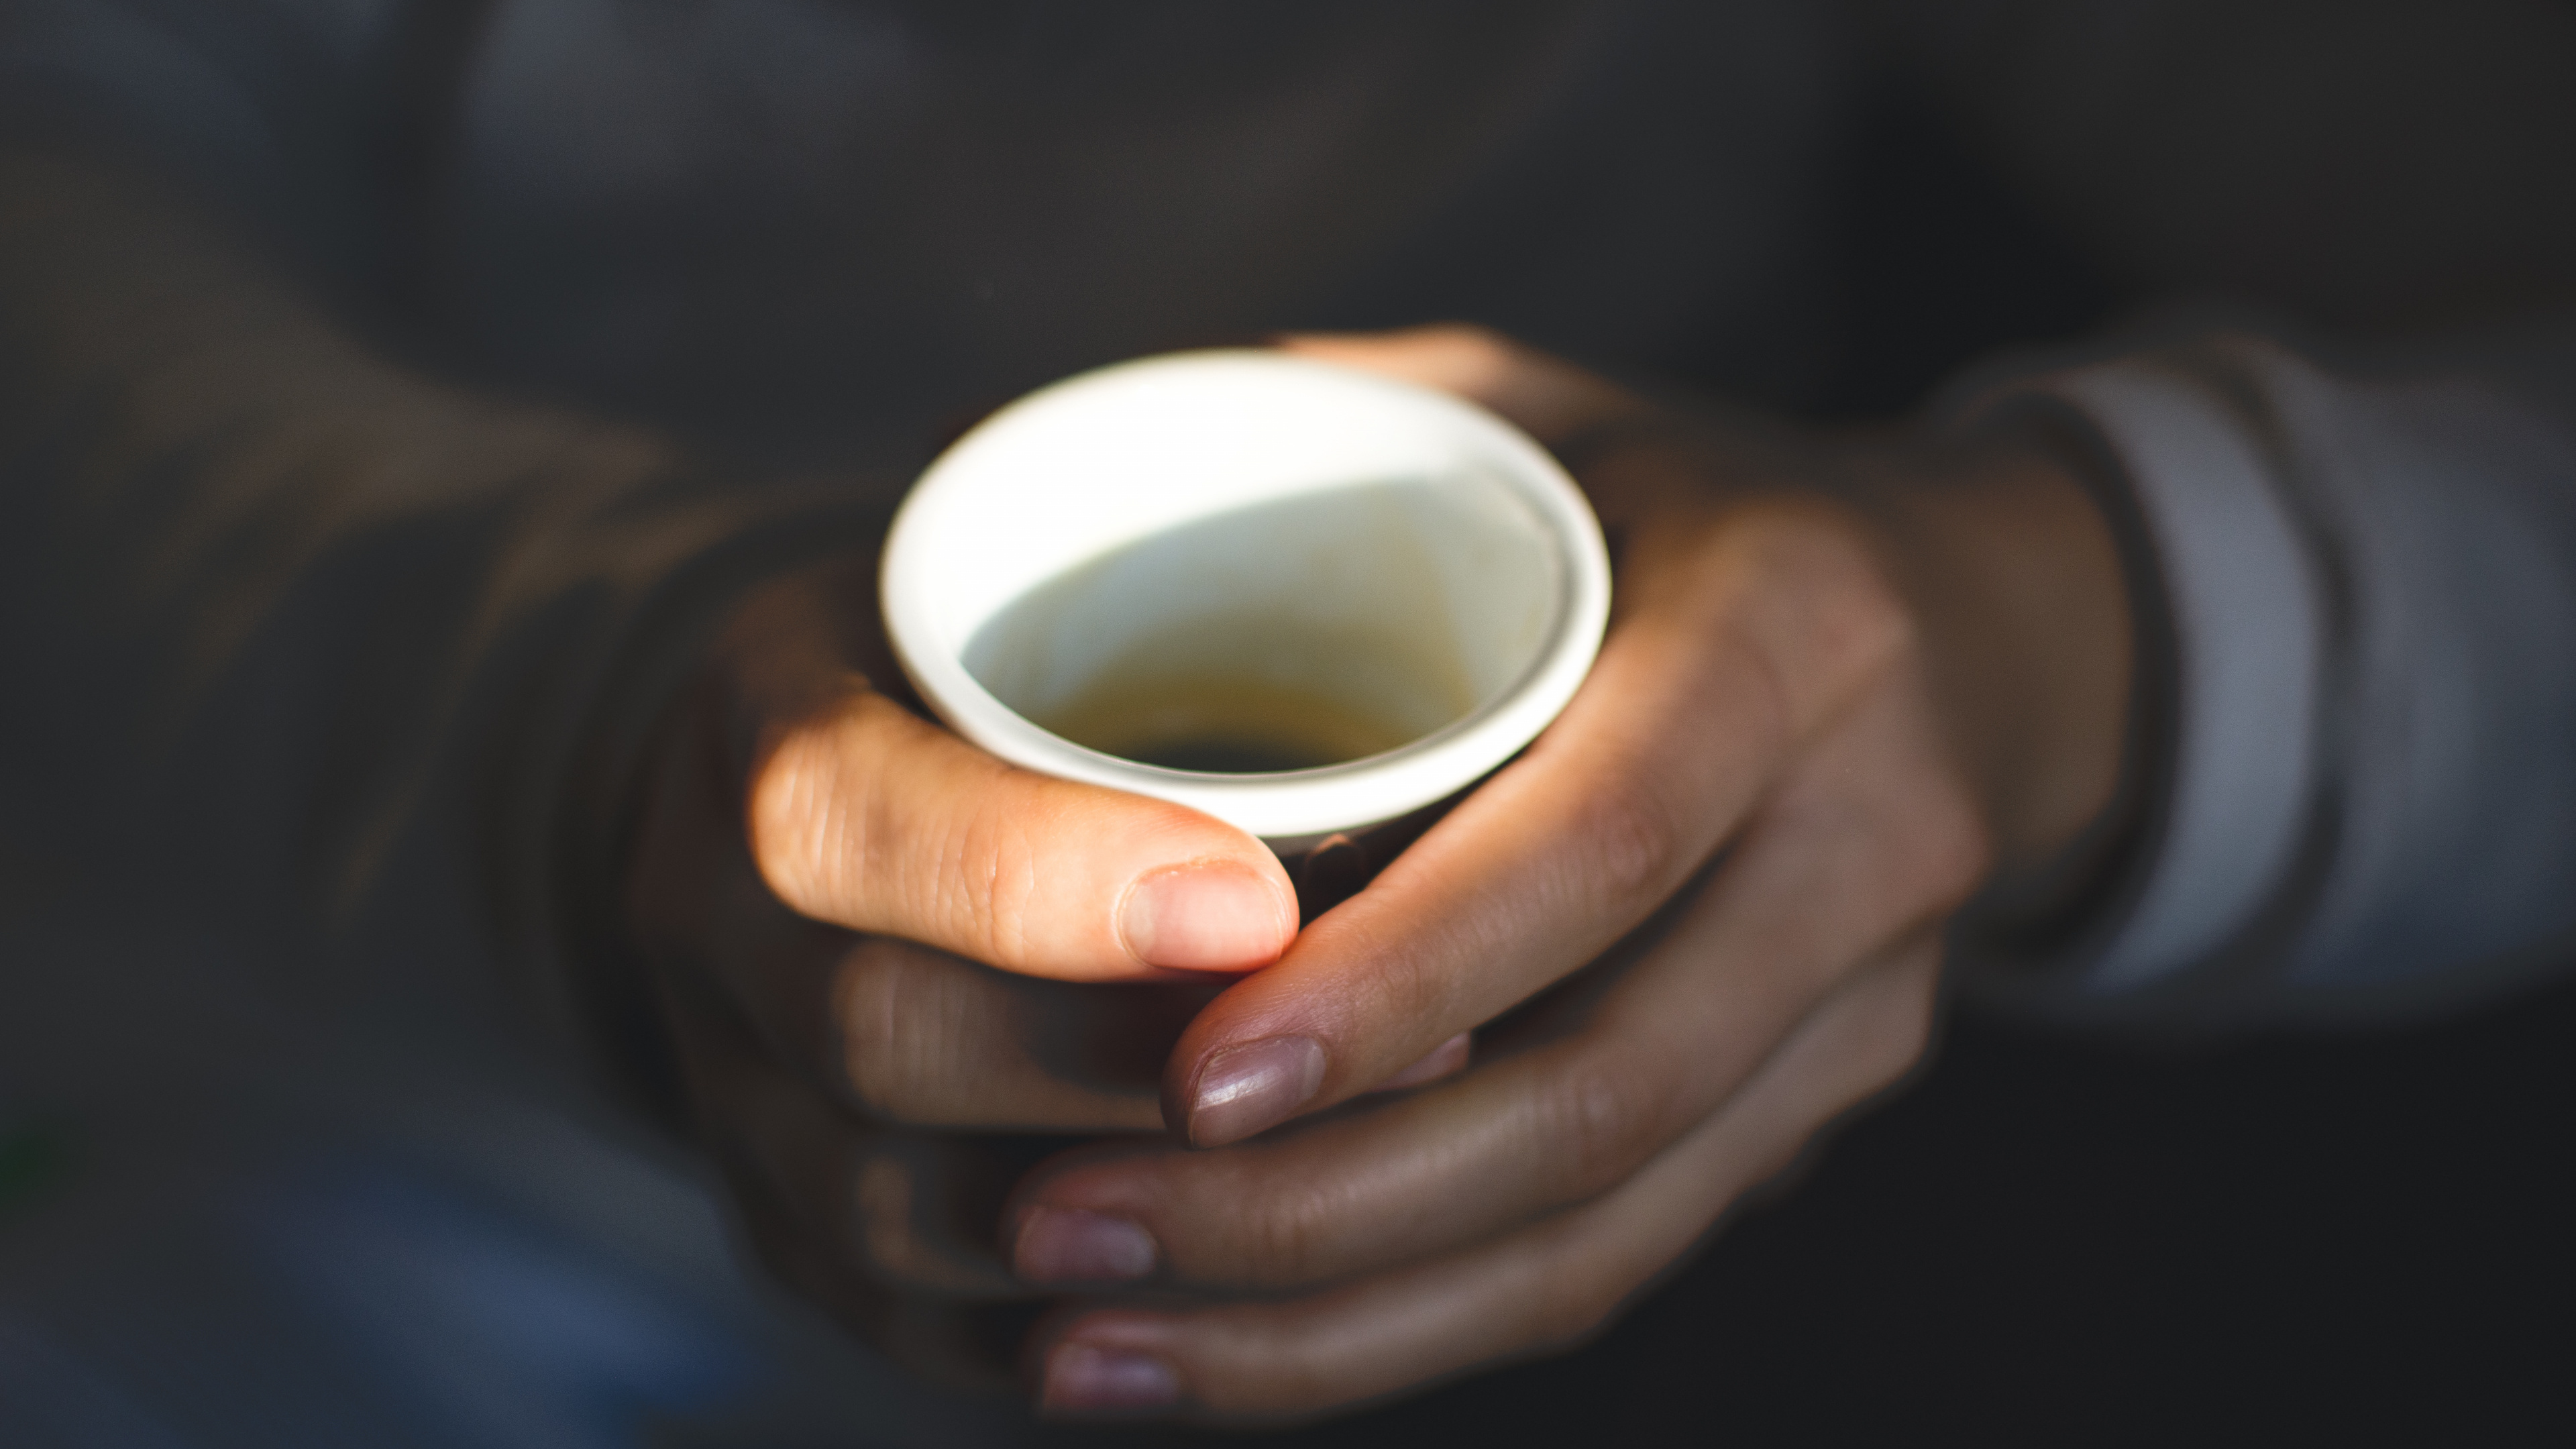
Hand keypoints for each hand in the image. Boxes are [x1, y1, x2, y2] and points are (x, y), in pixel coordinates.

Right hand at [619, 554, 1316, 1383]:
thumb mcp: (1025, 540)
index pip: (842, 813)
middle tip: (1385, 1055)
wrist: (815, 785)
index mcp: (759, 715)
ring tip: (1354, 1177)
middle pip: (873, 1037)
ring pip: (900, 1212)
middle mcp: (704, 914)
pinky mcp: (784, 1219)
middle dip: (1126, 1064)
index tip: (1265, 897)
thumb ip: (1139, 519)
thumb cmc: (981, 641)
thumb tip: (1371, 443)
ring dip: (1136, 1213)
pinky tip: (1234, 1286)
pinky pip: (915, 1320)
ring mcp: (728, 1084)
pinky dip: (1080, 1323)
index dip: (1041, 876)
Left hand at [993, 326, 2133, 1421]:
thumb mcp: (1556, 408)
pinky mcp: (1819, 1115)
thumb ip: (1346, 412)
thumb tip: (1065, 441)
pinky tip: (1222, 1358)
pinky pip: (1618, 1263)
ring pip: (1608, 1229)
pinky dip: (1412, 1334)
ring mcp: (1867, 1010)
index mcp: (1794, 642)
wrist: (1992, 632)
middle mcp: (1864, 843)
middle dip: (1322, 1202)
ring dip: (1338, 1315)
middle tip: (1061, 1223)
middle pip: (1606, 1092)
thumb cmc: (1701, 502)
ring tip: (1088, 1337)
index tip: (1187, 1074)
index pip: (1605, 846)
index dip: (1406, 981)